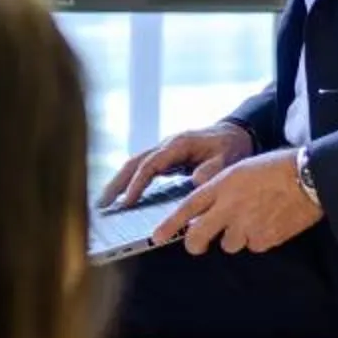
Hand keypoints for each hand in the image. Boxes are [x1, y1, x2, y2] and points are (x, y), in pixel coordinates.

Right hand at [102, 122, 251, 208]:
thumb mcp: (227, 158)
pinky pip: (142, 169)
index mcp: (178, 144)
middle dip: (117, 183)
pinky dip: (130, 182)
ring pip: (134, 165)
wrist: (235, 133)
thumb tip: (196, 181)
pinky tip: (121, 197)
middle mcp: (166, 146)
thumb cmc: (230, 146)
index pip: (151, 164)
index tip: (128, 201)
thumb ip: (212, 169)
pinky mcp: (165, 159)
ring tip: (103, 204)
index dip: (138, 183)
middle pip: (134, 163)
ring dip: (118, 183)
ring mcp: (163, 151)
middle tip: (101, 204)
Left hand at [163, 149, 322, 254]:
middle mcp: (230, 207)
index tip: (158, 236)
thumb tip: (205, 214)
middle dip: (195, 243)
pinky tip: (270, 222)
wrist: (311, 178)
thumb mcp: (241, 171)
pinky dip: (259, 239)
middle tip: (197, 244)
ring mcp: (246, 225)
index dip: (170, 224)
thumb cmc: (277, 169)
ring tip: (255, 218)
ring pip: (228, 244)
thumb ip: (220, 191)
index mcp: (222, 186)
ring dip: (236, 237)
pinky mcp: (264, 239)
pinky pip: (253, 246)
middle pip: (199, 237)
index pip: (188, 208)